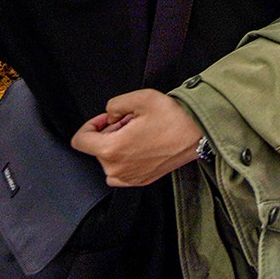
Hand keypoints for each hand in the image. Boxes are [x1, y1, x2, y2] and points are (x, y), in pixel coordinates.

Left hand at [69, 89, 202, 187]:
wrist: (198, 134)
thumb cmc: (174, 118)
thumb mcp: (141, 98)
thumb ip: (114, 104)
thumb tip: (110, 115)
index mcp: (112, 149)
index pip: (80, 141)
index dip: (90, 125)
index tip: (105, 119)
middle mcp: (117, 168)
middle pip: (97, 148)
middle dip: (110, 132)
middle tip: (131, 121)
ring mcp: (129, 177)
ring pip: (108, 159)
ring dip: (118, 144)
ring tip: (139, 133)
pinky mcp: (140, 181)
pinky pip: (120, 171)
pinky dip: (125, 158)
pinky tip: (141, 146)